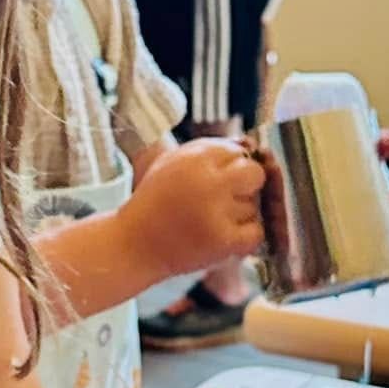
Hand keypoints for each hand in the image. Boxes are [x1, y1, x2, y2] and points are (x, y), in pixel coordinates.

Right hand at [125, 139, 264, 281]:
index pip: (238, 152)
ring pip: (253, 206)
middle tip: (228, 198)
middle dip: (246, 184)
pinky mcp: (222, 241)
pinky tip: (226, 235)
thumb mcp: (172, 162)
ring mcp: (217, 212)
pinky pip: (255, 232)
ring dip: (240, 214)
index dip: (232, 166)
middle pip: (255, 174)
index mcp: (196, 158)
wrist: (133, 244)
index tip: (218, 180)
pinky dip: (245, 236)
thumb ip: (210, 150)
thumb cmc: (155, 202)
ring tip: (213, 220)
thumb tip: (250, 143)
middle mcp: (209, 181)